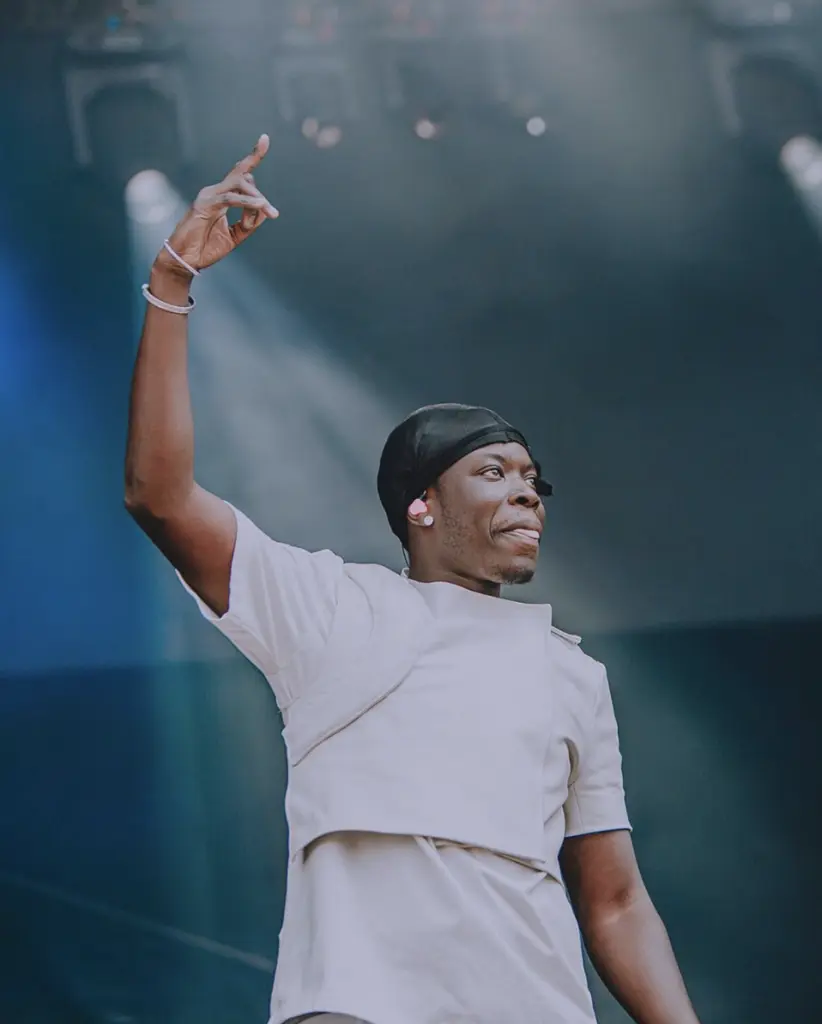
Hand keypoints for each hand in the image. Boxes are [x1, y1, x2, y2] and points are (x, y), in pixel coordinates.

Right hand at [156, 134, 278, 276]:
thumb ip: (249, 224)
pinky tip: (260, 207)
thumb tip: (264, 211)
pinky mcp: (204, 204)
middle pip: (243, 176)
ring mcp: (208, 196)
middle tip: (273, 214)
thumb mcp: (234, 236)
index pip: (240, 173)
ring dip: (257, 200)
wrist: (186, 261)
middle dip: (260, 195)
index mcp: (221, 197)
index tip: (265, 138)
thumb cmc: (206, 248)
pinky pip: (231, 198)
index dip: (253, 155)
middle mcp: (214, 192)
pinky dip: (247, 202)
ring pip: (239, 185)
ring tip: (270, 212)